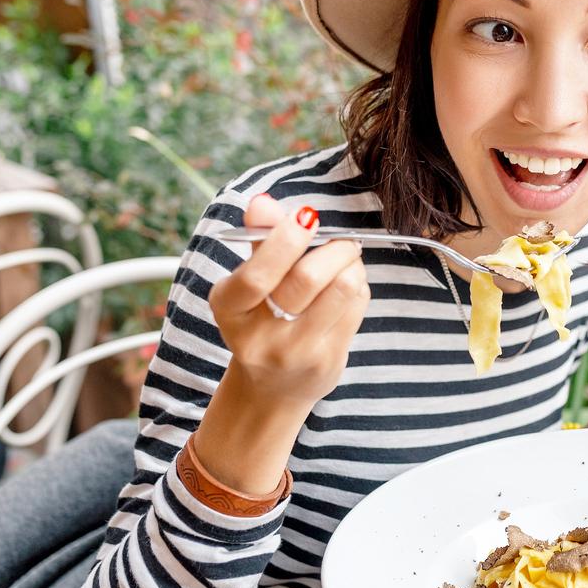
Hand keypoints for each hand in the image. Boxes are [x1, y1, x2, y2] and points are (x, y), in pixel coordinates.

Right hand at [207, 193, 370, 408]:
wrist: (273, 385)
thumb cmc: (262, 320)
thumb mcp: (249, 283)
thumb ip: (259, 241)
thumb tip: (262, 202)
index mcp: (229, 308)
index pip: (257, 274)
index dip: (285, 239)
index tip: (306, 215)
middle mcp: (258, 337)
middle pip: (307, 279)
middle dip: (334, 248)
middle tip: (343, 241)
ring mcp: (295, 352)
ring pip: (341, 289)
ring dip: (352, 264)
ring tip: (349, 260)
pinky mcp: (327, 361)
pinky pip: (356, 307)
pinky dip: (358, 286)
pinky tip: (348, 287)